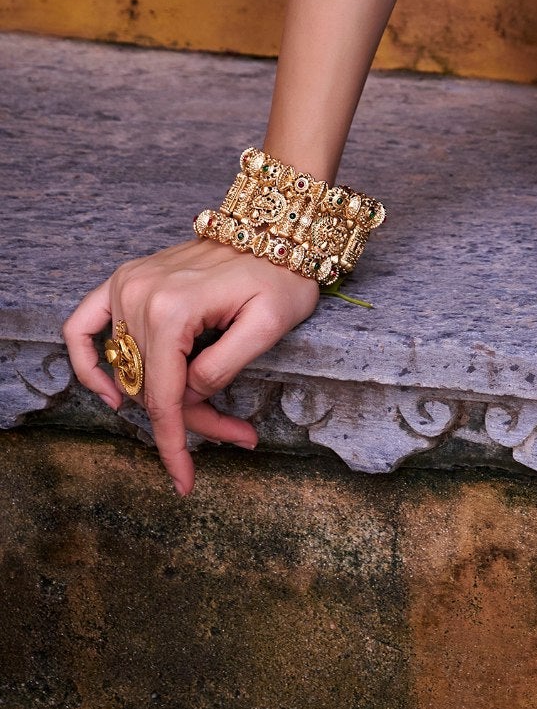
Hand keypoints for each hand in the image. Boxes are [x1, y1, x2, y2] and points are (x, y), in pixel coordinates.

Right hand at [63, 240, 319, 494]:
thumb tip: (186, 394)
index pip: (164, 397)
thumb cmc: (282, 274)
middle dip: (191, 420)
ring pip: (130, 370)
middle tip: (238, 433)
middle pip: (151, 388)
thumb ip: (221, 369)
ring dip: (163, 397)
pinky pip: (82, 325)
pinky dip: (88, 361)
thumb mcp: (269, 326)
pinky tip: (108, 390)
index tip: (185, 482)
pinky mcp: (126, 279)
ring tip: (213, 409)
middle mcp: (140, 294)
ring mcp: (128, 283)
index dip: (174, 445)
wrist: (281, 226)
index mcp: (172, 309)